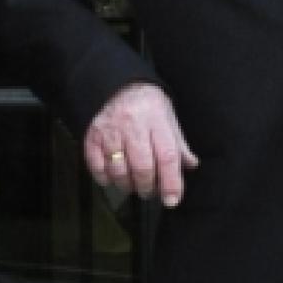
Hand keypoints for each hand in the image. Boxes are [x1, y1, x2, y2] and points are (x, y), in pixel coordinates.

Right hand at [83, 83, 197, 206]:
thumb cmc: (147, 103)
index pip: (167, 156)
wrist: (117, 83)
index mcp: (156, 120)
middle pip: (142, 167)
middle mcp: (133, 125)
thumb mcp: (168, 117)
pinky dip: (103, 177)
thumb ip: (178, 143)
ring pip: (118, 169)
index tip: (172, 200)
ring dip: (126, 185)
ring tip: (131, 185)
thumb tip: (190, 166)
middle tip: (149, 192)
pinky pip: (95, 164)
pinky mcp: (92, 134)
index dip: (171, 182)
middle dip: (147, 187)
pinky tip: (110, 177)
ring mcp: (110, 130)